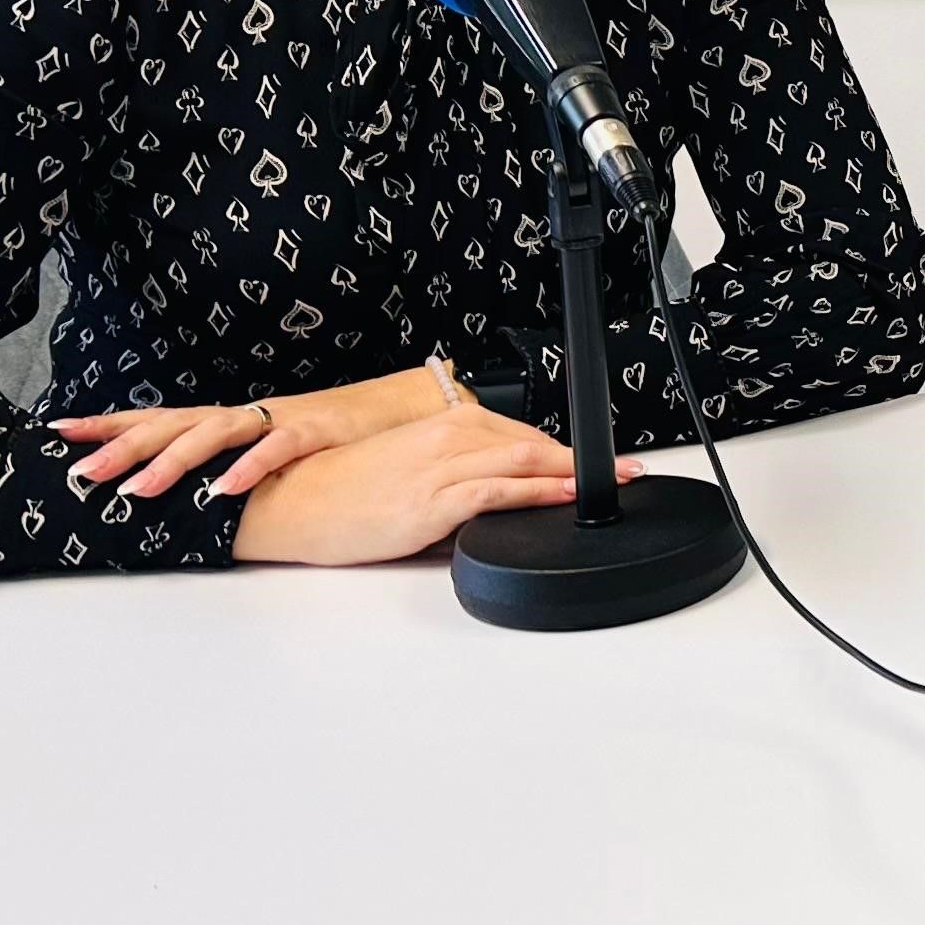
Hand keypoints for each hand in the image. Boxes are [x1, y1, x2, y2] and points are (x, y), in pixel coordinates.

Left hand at [55, 363, 447, 503]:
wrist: (395, 411)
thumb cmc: (325, 438)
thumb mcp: (264, 452)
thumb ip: (226, 467)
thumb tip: (179, 499)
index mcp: (225, 420)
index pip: (155, 417)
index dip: (109, 423)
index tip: (60, 431)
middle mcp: (242, 415)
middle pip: (171, 425)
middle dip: (123, 447)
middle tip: (82, 471)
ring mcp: (275, 419)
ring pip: (213, 434)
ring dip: (172, 462)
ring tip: (137, 490)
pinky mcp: (313, 429)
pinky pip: (275, 448)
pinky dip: (248, 468)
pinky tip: (224, 491)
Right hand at [230, 402, 635, 566]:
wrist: (295, 501)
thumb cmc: (348, 488)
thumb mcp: (412, 466)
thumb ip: (460, 472)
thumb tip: (502, 495)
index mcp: (448, 424)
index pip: (523, 435)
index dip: (571, 449)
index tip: (607, 460)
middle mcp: (449, 438)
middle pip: (535, 445)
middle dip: (587, 460)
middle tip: (630, 471)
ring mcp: (441, 468)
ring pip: (523, 462)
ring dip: (574, 473)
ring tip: (614, 484)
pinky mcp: (431, 500)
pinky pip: (495, 491)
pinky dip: (536, 491)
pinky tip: (564, 495)